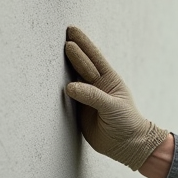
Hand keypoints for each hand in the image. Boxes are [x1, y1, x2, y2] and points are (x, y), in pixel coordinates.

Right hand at [63, 25, 168, 170]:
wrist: (127, 146)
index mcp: (109, 80)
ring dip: (64, 66)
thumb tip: (70, 87)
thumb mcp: (113, 107)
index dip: (84, 44)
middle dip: (73, 51)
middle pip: (82, 65)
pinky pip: (66, 97)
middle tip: (63, 38)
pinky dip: (58, 88)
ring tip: (53, 52)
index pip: (94, 58)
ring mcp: (86, 97)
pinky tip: (51, 78)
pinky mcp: (78, 110)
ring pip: (73, 78)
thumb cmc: (127, 123)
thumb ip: (93, 96)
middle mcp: (96, 86)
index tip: (72, 31)